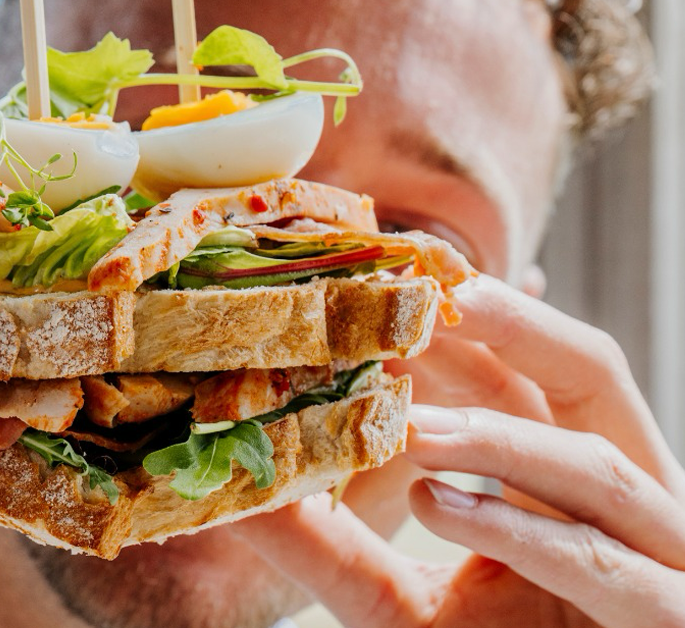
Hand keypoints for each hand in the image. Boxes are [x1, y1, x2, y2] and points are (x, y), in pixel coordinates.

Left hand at [230, 276, 684, 626]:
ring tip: (405, 427)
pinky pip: (603, 566)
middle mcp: (626, 505)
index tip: (381, 288)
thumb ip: (333, 548)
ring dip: (496, 439)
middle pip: (590, 376)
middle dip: (510, 325)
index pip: (527, 373)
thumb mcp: (396, 603)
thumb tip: (241, 493)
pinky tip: (440, 504)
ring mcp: (662, 561)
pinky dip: (519, 532)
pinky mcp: (668, 620)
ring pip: (596, 469)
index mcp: (567, 482)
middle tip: (419, 293)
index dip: (464, 324)